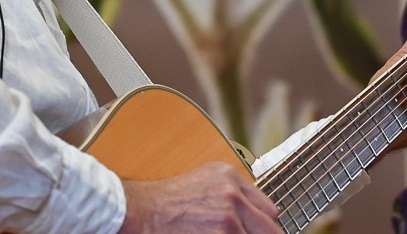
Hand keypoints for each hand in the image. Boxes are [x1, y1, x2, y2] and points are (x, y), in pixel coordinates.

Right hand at [118, 162, 280, 232]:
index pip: (270, 211)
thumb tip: (255, 216)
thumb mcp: (204, 182)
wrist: (136, 212)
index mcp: (231, 178)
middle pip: (271, 230)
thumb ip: (233, 194)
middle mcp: (233, 196)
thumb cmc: (164, 202)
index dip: (267, 228)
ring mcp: (226, 219)